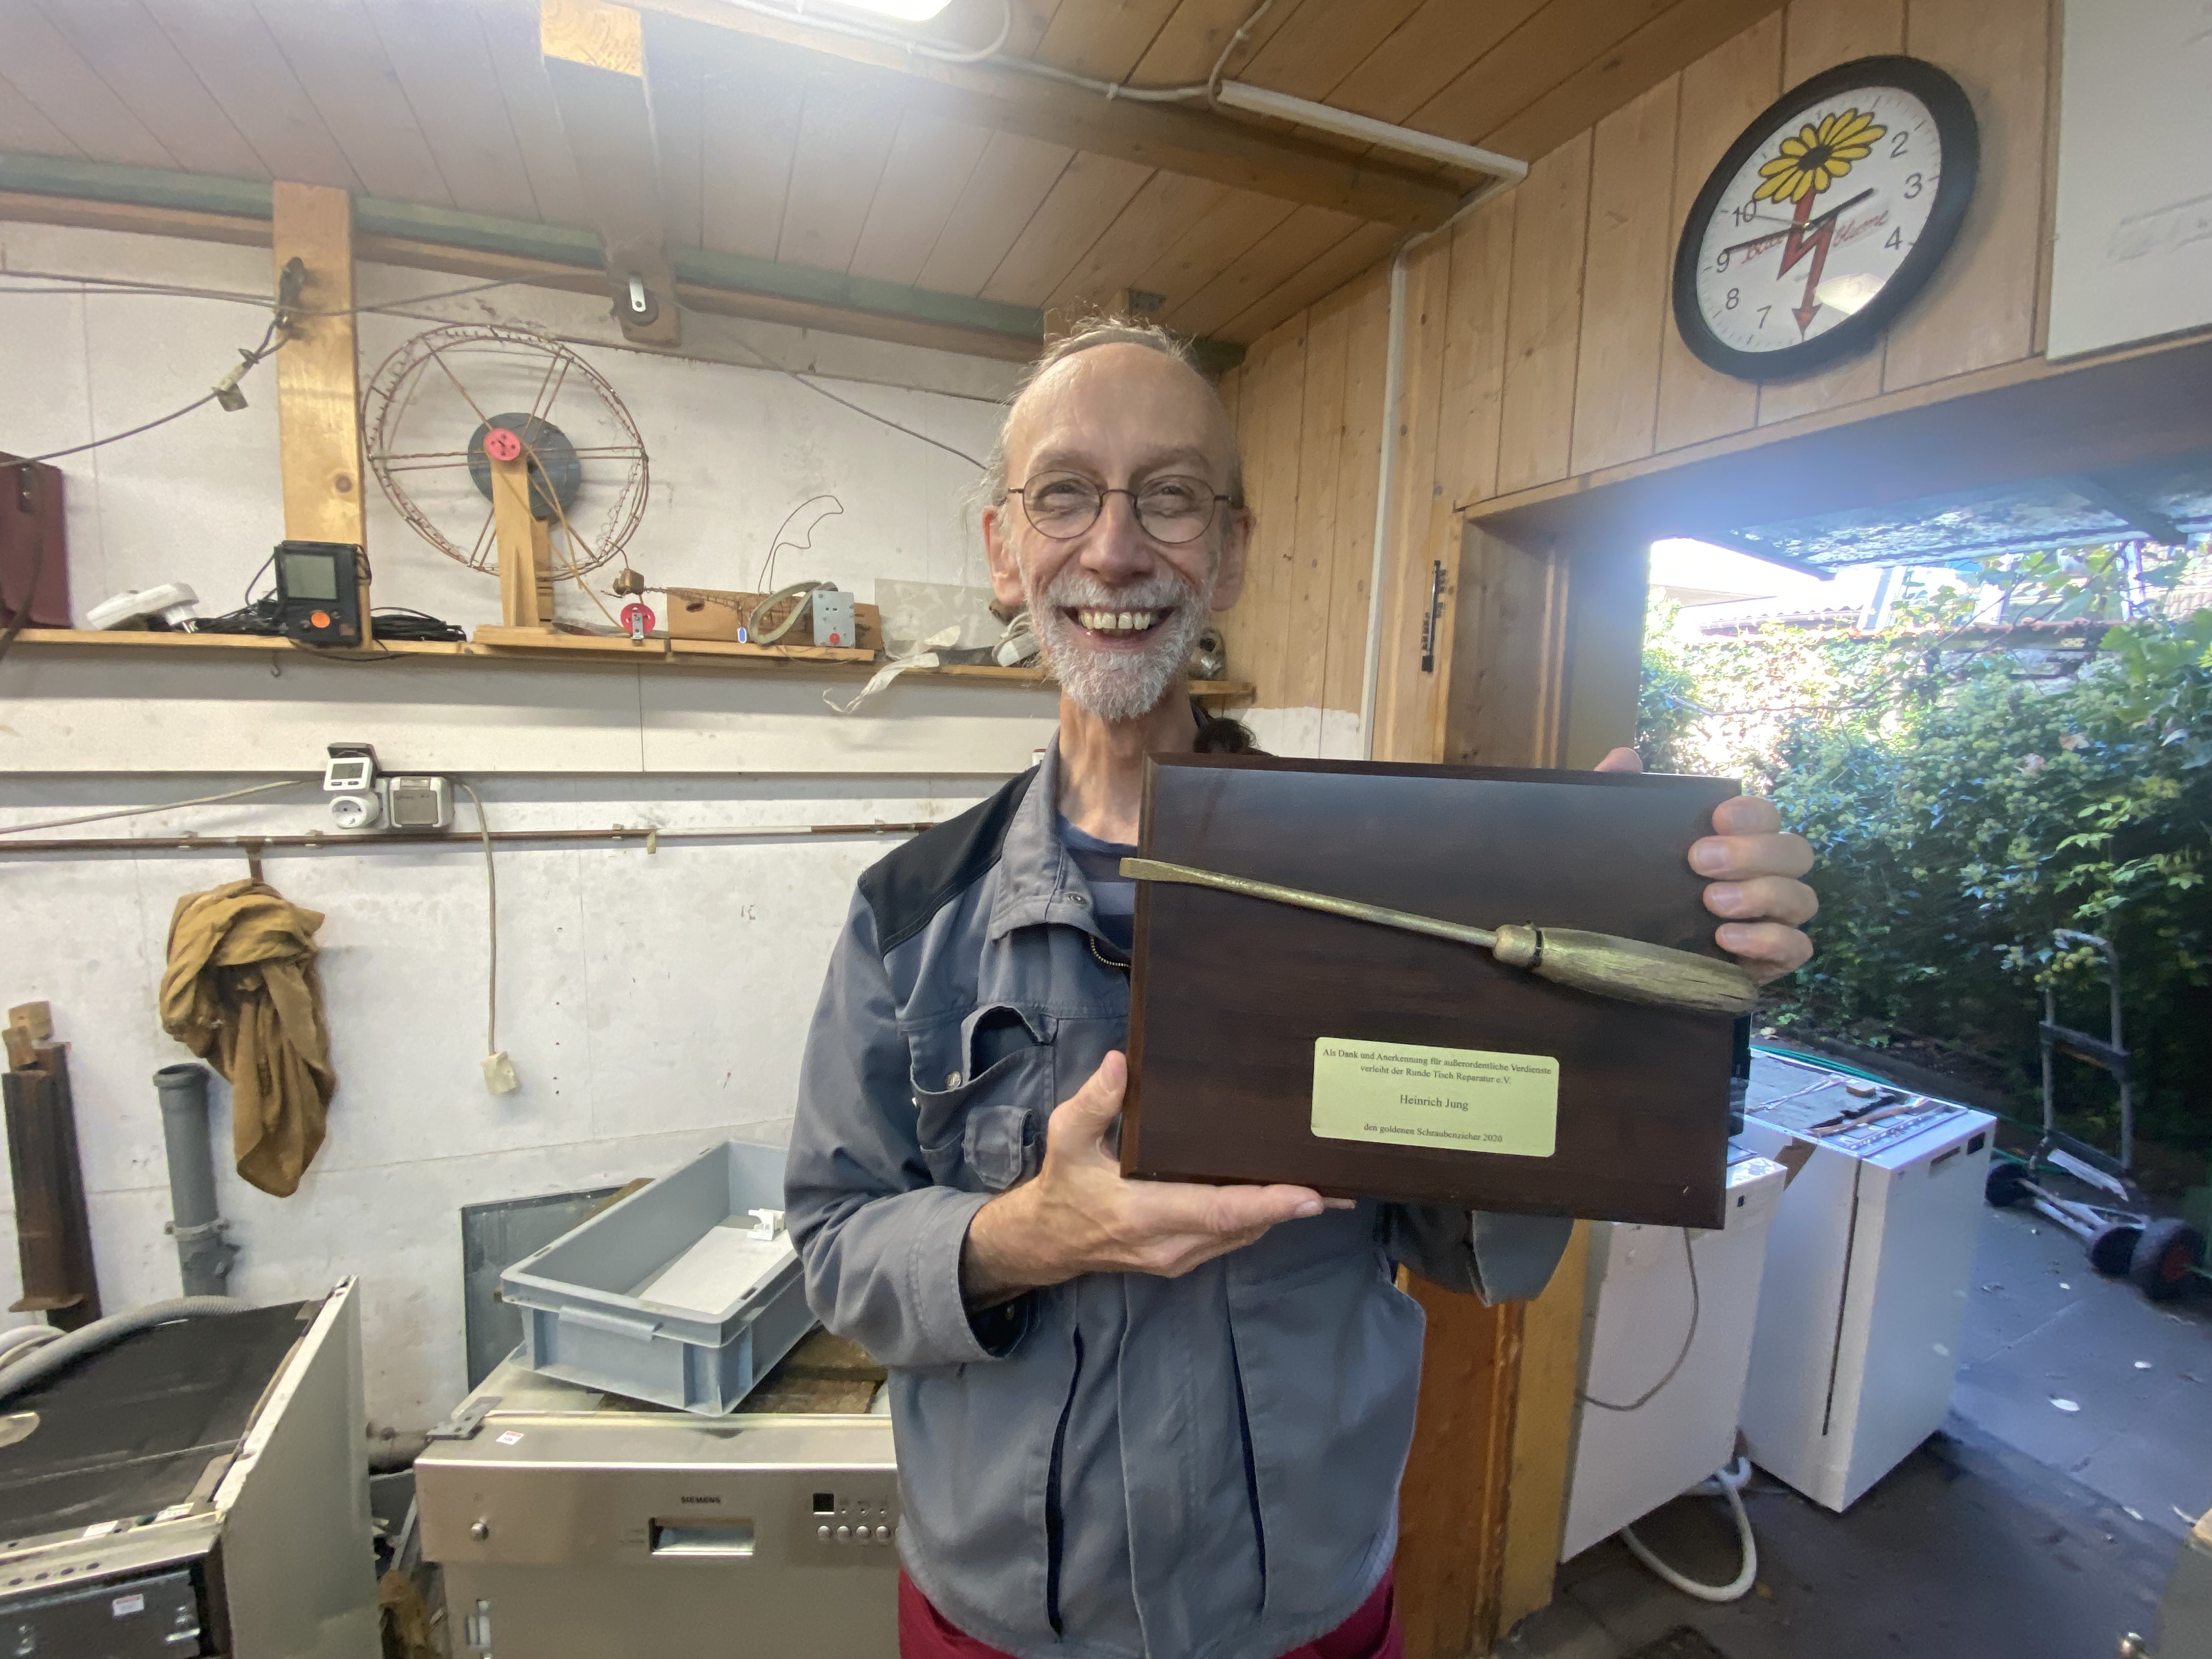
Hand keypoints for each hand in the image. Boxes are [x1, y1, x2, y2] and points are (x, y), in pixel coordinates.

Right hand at [961, 1052, 1326, 1303]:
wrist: (1048, 1242)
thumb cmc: (1063, 1186)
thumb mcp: (1065, 1139)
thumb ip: (1093, 1103)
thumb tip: (1120, 1064)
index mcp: (1143, 1214)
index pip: (1216, 1212)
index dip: (1266, 1204)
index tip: (1310, 1196)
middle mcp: (1171, 1245)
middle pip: (1244, 1226)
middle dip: (1293, 1205)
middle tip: (1342, 1179)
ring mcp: (1181, 1258)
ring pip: (1245, 1235)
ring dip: (1284, 1211)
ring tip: (1330, 1183)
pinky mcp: (1187, 1258)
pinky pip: (1235, 1237)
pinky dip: (1263, 1216)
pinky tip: (1289, 1195)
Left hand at [1596, 747, 1815, 982]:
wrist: (1614, 958)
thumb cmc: (1628, 889)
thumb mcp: (1613, 842)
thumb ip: (1618, 798)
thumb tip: (1624, 759)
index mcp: (1737, 843)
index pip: (1766, 816)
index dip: (1752, 813)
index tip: (1716, 818)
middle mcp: (1764, 877)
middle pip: (1795, 853)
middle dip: (1755, 853)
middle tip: (1700, 861)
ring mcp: (1773, 920)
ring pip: (1802, 899)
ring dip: (1762, 895)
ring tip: (1712, 901)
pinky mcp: (1770, 962)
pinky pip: (1796, 949)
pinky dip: (1768, 941)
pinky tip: (1726, 939)